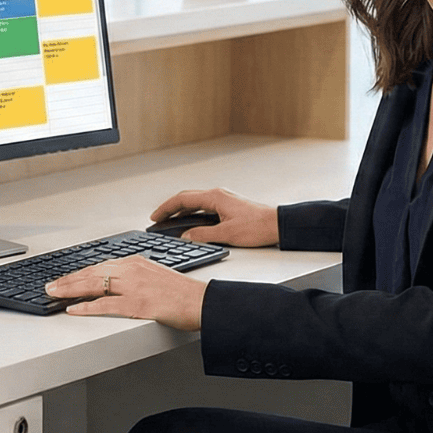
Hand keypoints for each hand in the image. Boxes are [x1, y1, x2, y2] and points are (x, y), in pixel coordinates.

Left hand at [45, 254, 205, 330]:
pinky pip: (106, 305)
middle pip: (91, 273)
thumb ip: (134, 276)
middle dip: (68, 280)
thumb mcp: (155, 274)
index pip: (99, 266)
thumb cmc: (181, 292)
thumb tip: (114, 283)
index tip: (64, 278)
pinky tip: (74, 308)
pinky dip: (87, 306)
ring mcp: (134, 287)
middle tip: (50, 286)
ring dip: (70, 290)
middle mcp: (132, 270)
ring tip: (54, 294)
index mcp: (135, 262)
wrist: (201, 302)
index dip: (78, 273)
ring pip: (94, 285)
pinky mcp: (138, 304)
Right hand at [150, 187, 278, 247]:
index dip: (166, 208)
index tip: (155, 217)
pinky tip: (191, 224)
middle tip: (158, 219)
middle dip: (170, 208)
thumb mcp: (227, 234)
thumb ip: (203, 235)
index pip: (182, 200)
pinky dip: (193, 214)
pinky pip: (204, 208)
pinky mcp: (229, 207)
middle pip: (187, 199)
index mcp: (215, 197)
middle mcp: (218, 195)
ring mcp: (224, 200)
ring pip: (195, 203)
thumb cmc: (258, 226)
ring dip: (181, 211)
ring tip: (170, 222)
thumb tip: (186, 237)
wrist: (278, 225)